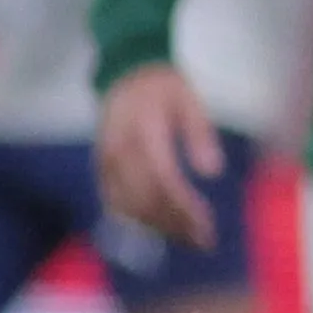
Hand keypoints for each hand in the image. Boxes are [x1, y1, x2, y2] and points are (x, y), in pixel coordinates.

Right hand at [95, 62, 229, 251]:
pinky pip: (113, 201)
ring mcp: (105, 162)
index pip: (164, 182)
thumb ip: (200, 133)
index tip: (206, 227)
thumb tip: (212, 172)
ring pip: (127, 206)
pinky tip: (156, 228)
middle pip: (145, 201)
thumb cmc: (163, 86)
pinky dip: (134, 219)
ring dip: (157, 227)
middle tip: (202, 241)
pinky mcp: (100, 167)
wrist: (125, 72)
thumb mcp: (190, 99)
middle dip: (175, 225)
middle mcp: (119, 153)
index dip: (184, 209)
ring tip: (186, 239)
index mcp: (144, 134)